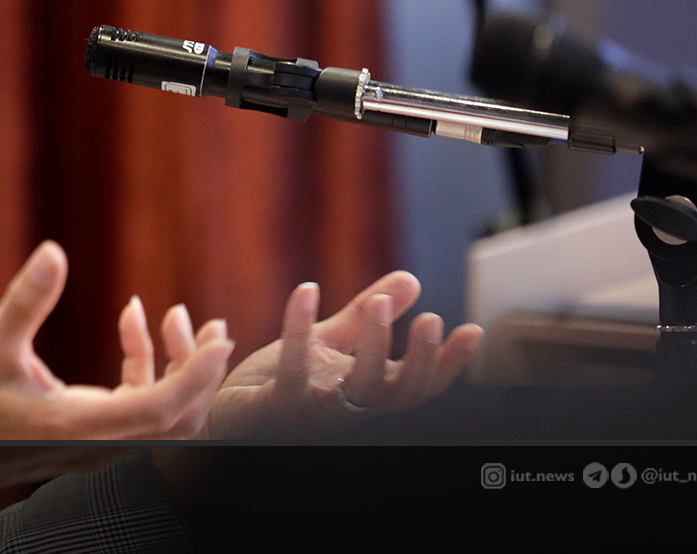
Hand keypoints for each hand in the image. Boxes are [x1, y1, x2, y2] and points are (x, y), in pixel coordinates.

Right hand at [0, 242, 233, 443]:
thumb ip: (26, 300)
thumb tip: (53, 251)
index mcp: (80, 426)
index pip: (159, 409)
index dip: (195, 375)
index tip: (219, 340)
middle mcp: (97, 441)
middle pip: (177, 420)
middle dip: (200, 372)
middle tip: (215, 327)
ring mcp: (96, 441)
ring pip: (161, 415)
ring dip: (176, 369)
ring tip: (178, 316)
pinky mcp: (89, 432)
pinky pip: (135, 403)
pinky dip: (143, 365)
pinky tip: (130, 319)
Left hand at [205, 271, 481, 438]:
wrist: (224, 415)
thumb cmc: (280, 383)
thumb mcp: (331, 342)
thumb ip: (367, 316)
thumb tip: (411, 280)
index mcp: (364, 395)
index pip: (418, 387)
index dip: (448, 365)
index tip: (472, 330)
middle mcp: (346, 408)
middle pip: (399, 396)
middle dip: (421, 361)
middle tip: (431, 319)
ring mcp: (314, 411)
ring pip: (357, 390)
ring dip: (373, 346)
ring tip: (378, 302)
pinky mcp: (277, 405)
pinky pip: (295, 369)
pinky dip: (300, 328)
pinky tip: (307, 289)